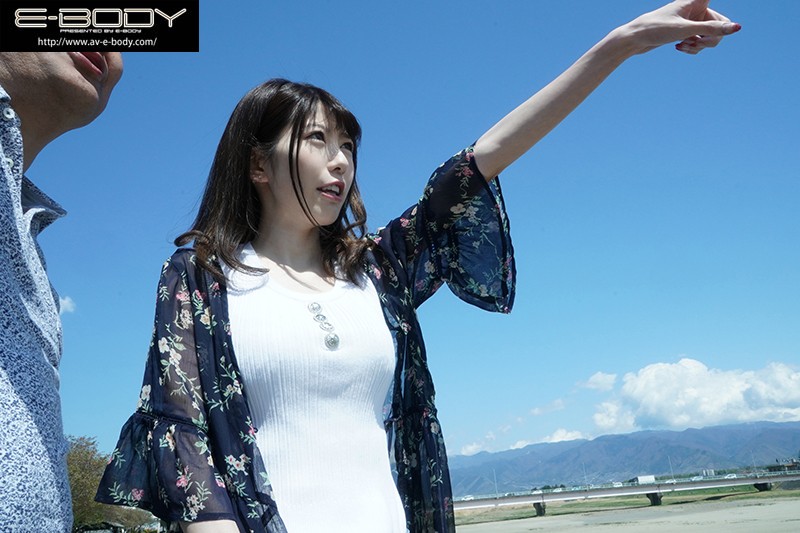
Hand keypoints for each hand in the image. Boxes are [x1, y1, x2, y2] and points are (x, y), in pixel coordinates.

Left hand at [619, 0, 740, 55]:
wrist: (634, 39)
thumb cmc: (656, 29)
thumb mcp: (685, 30)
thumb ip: (712, 29)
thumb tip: (737, 28)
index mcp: (698, 0)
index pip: (719, 9)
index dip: (724, 20)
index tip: (734, 22)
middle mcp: (697, 9)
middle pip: (719, 27)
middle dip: (710, 39)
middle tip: (697, 43)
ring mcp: (692, 21)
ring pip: (709, 37)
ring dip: (699, 46)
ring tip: (683, 46)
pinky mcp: (686, 32)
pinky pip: (699, 43)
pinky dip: (692, 48)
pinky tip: (679, 47)